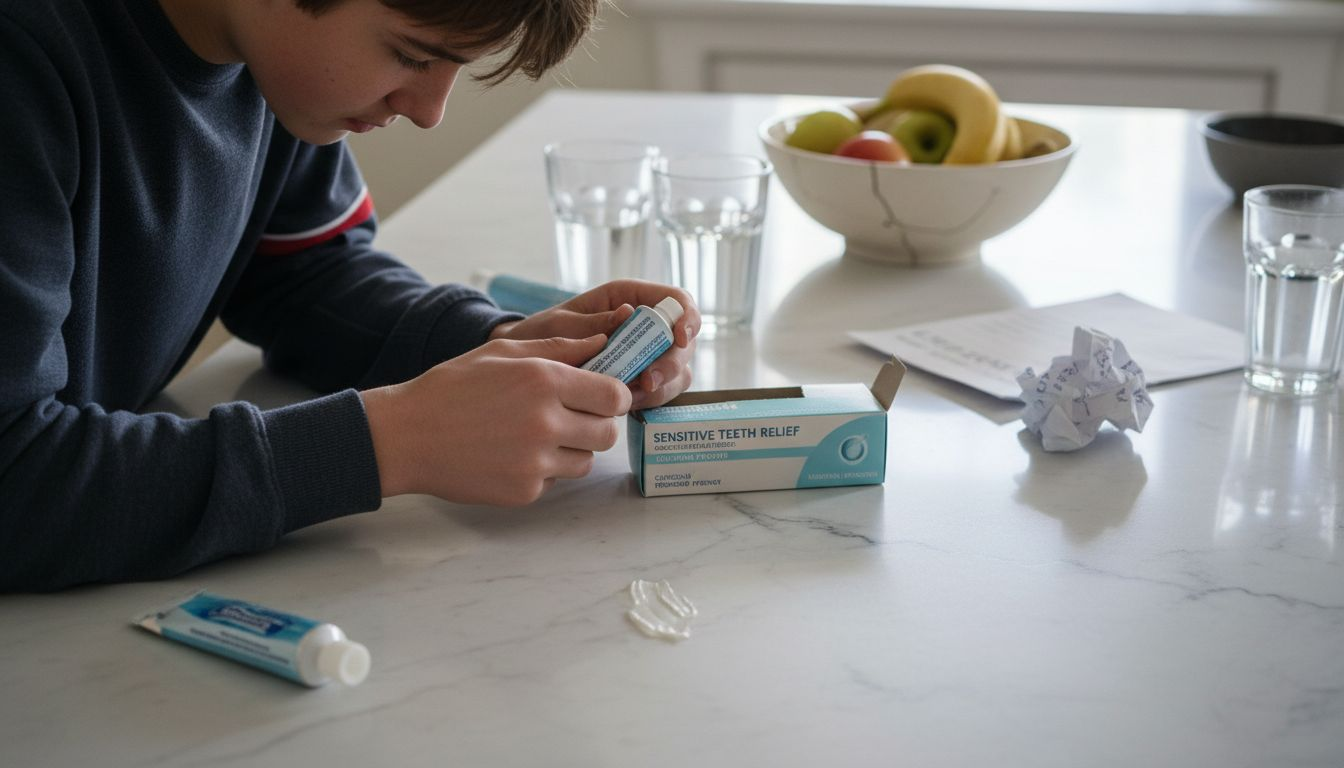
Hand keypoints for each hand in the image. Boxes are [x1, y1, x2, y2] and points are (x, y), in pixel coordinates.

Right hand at [361, 335, 630, 504]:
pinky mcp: (524, 491)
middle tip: (573, 417)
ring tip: (538, 435)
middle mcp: (546, 423)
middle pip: (608, 433)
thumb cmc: (453, 387)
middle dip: (597, 424)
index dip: (612, 396)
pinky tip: (512, 454)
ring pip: (586, 461)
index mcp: (544, 380)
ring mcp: (536, 462)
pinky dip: (542, 470)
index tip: (601, 396)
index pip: (614, 395)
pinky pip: (555, 481)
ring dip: (572, 449)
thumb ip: (560, 347)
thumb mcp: (503, 351)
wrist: (407, 436)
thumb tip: (603, 343)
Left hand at [490, 279, 699, 409]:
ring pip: (677, 371)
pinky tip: (627, 406)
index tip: (680, 337)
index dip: (687, 317)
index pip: (677, 301)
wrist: (519, 366)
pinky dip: (651, 401)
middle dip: (672, 363)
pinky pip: (660, 392)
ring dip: (663, 387)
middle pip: (684, 342)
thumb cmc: (537, 336)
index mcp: (629, 298)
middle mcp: (643, 326)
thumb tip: (628, 314)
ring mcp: (644, 356)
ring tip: (631, 398)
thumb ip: (591, 323)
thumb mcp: (558, 325)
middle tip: (647, 382)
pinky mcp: (638, 382)